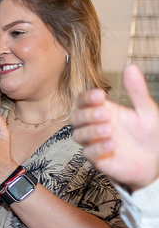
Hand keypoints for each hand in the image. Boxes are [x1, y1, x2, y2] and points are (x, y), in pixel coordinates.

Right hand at [73, 64, 158, 190]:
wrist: (155, 161)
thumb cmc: (150, 135)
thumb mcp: (147, 111)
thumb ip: (137, 91)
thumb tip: (130, 67)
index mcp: (104, 111)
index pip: (84, 101)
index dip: (87, 97)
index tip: (100, 95)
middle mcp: (96, 126)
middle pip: (76, 117)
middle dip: (87, 114)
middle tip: (105, 114)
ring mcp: (95, 143)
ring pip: (77, 135)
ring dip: (91, 131)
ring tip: (109, 130)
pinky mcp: (97, 159)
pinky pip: (88, 153)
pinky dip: (98, 148)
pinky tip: (112, 145)